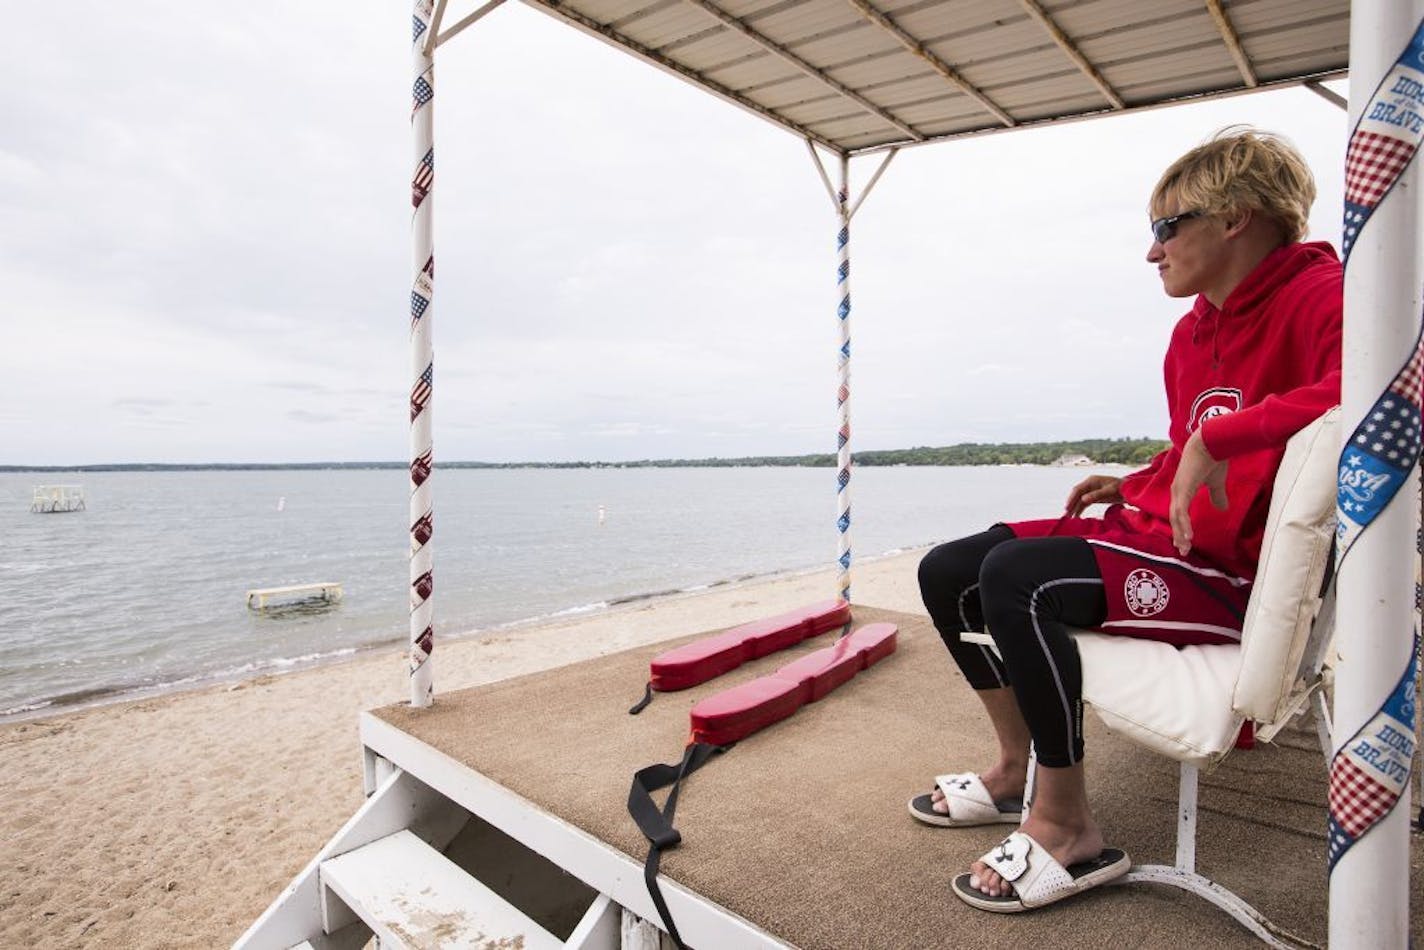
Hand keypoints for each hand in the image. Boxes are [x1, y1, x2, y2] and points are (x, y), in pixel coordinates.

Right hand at [1064, 474, 1123, 516]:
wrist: (1131, 490)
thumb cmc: (1122, 488)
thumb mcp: (1110, 491)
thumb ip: (1097, 495)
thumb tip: (1083, 499)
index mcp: (1091, 480)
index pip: (1077, 490)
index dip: (1071, 499)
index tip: (1067, 508)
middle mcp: (1089, 485)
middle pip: (1076, 495)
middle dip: (1071, 505)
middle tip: (1066, 515)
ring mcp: (1091, 491)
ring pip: (1079, 500)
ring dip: (1074, 508)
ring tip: (1069, 518)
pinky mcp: (1094, 497)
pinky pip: (1084, 503)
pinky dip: (1080, 509)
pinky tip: (1077, 516)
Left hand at [1169, 430, 1228, 554]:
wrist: (1211, 442)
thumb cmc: (1213, 459)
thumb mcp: (1216, 483)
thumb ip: (1217, 495)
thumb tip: (1222, 508)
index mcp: (1183, 489)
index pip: (1179, 513)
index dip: (1182, 527)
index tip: (1186, 541)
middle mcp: (1177, 491)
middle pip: (1175, 518)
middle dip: (1179, 535)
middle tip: (1183, 550)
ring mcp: (1178, 490)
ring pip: (1176, 517)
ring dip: (1180, 533)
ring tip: (1185, 547)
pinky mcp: (1183, 489)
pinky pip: (1181, 511)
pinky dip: (1183, 525)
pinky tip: (1188, 536)